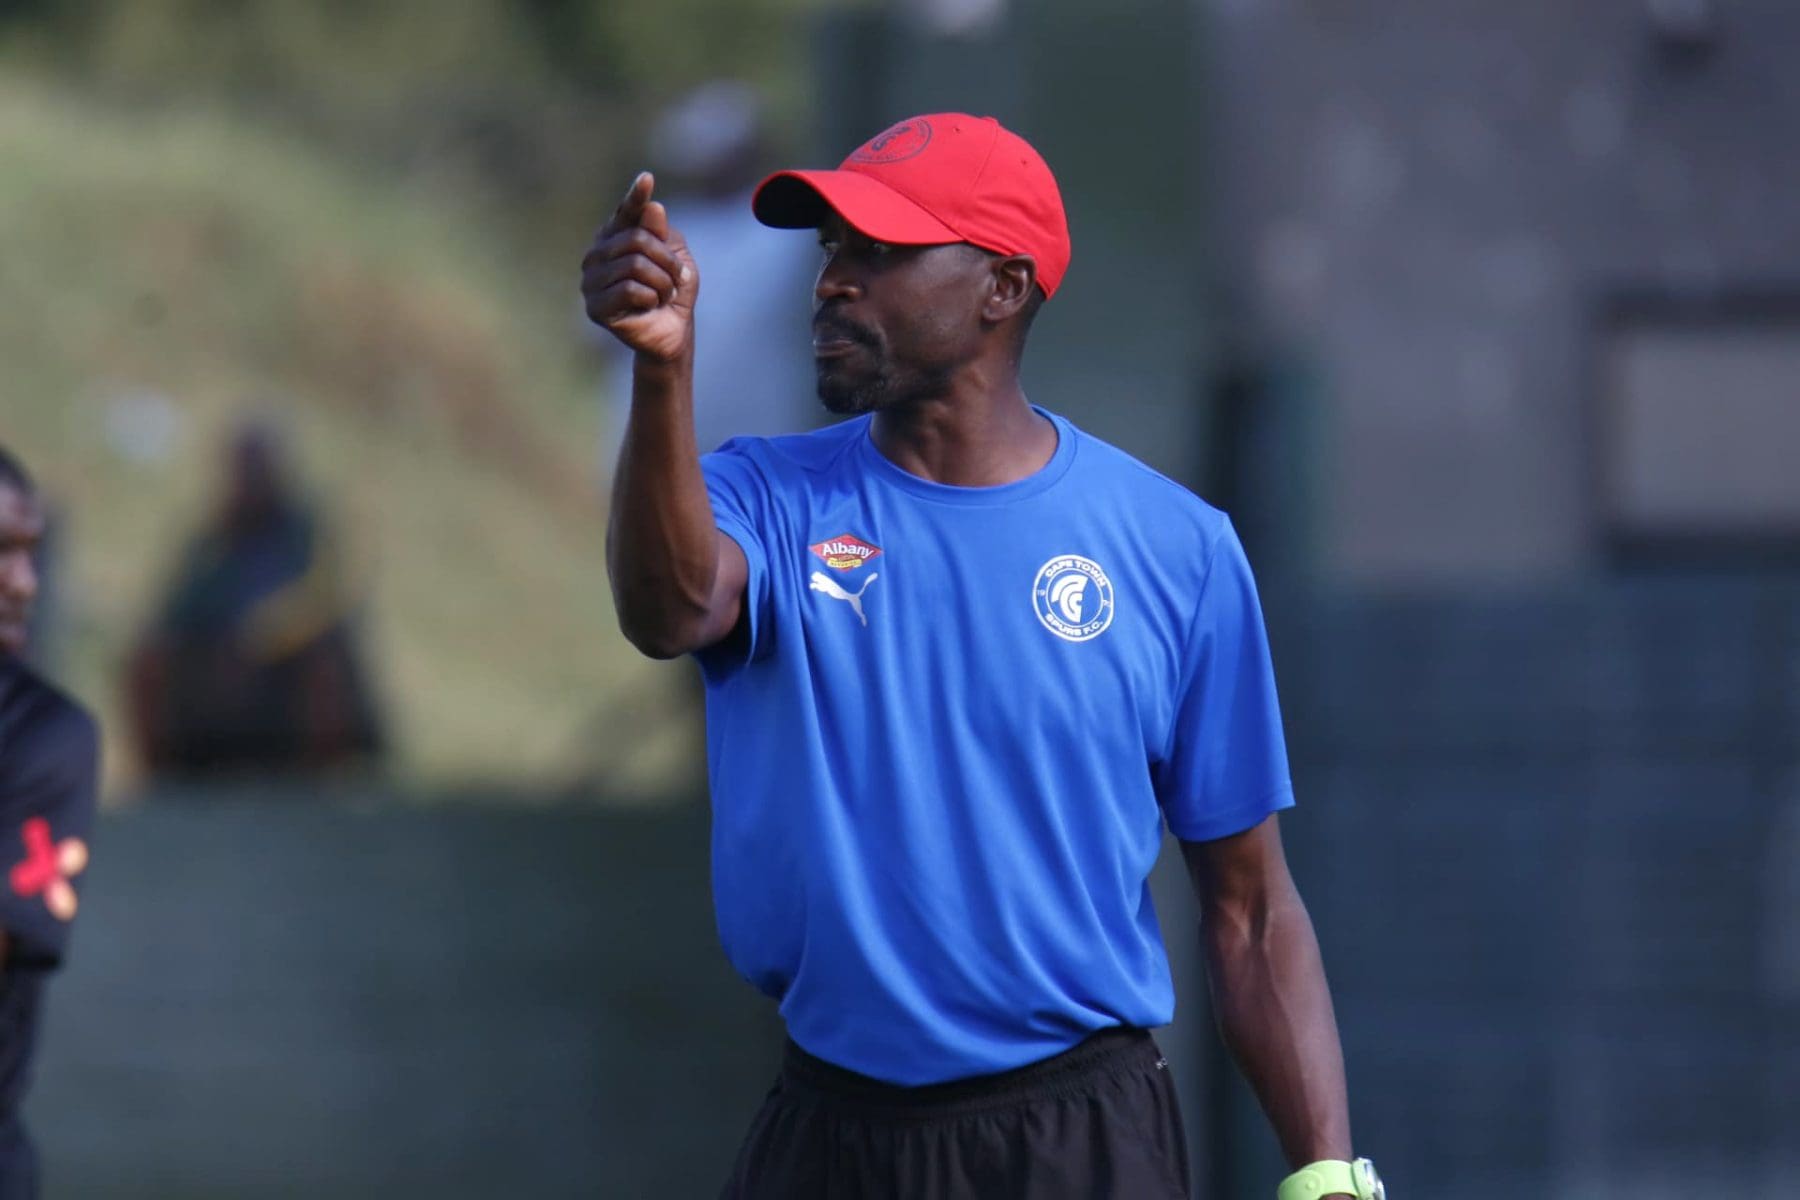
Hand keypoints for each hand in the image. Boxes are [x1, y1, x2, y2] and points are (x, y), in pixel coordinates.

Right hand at [581, 172, 698, 362]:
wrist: (672, 332)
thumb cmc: (672, 291)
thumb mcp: (676, 257)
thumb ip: (663, 234)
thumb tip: (652, 207)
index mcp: (615, 237)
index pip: (626, 213)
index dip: (636, 197)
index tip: (647, 179)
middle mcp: (598, 254)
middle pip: (637, 240)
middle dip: (667, 261)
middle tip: (677, 278)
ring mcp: (592, 280)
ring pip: (635, 265)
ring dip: (662, 282)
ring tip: (663, 294)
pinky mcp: (595, 307)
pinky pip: (629, 290)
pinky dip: (651, 298)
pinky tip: (650, 306)